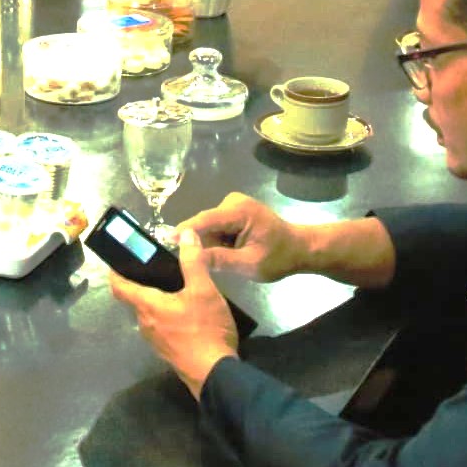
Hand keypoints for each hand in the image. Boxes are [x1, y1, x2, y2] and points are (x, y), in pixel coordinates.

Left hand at [107, 229, 239, 398]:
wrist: (214, 374)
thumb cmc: (205, 329)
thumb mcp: (203, 290)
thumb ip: (193, 261)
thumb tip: (185, 234)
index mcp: (147, 306)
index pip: (119, 286)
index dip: (115, 271)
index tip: (118, 259)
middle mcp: (145, 323)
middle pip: (136, 299)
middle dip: (143, 283)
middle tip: (158, 267)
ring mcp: (155, 340)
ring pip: (150, 314)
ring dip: (157, 300)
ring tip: (176, 287)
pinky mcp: (167, 351)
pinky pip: (161, 327)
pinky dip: (167, 315)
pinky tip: (187, 312)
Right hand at [179, 192, 310, 283]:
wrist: (300, 248)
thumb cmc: (279, 257)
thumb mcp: (249, 265)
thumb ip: (220, 260)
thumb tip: (192, 257)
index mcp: (240, 211)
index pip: (205, 220)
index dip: (186, 231)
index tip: (166, 240)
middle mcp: (233, 202)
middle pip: (205, 225)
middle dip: (206, 244)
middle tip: (221, 264)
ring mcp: (233, 204)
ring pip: (209, 228)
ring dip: (214, 244)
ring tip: (233, 258)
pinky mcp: (233, 210)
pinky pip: (215, 227)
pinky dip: (220, 241)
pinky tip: (233, 251)